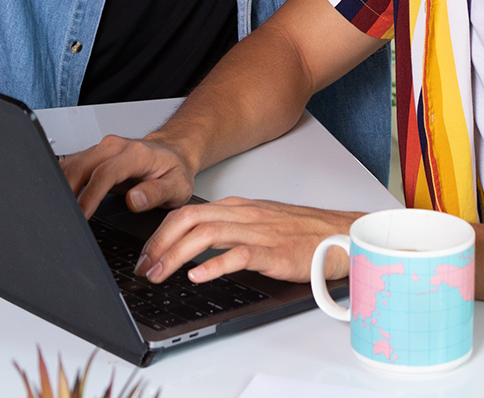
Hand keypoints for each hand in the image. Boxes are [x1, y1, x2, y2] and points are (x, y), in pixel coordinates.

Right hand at [60, 134, 198, 217]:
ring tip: (59, 213)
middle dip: (68, 193)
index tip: (82, 215)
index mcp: (135, 154)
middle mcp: (115, 147)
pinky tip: (61, 199)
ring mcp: (102, 149)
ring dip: (61, 187)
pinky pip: (72, 165)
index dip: (90, 195)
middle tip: (64, 219)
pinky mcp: (94, 155)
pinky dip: (62, 181)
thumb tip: (134, 200)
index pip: (105, 173)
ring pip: (71, 165)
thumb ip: (156, 193)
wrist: (172, 153)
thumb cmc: (174, 171)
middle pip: (81, 167)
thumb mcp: (177, 187)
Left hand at [134, 196, 360, 285]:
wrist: (340, 235)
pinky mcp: (274, 251)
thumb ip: (230, 230)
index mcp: (238, 207)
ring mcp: (259, 231)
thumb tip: (195, 247)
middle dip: (159, 243)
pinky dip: (213, 265)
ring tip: (160, 274)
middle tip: (144, 267)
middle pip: (189, 219)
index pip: (187, 212)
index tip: (145, 255)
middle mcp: (244, 214)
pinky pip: (238, 254)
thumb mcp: (259, 225)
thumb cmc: (302, 234)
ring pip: (206, 234)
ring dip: (176, 255)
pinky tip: (198, 276)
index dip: (160, 233)